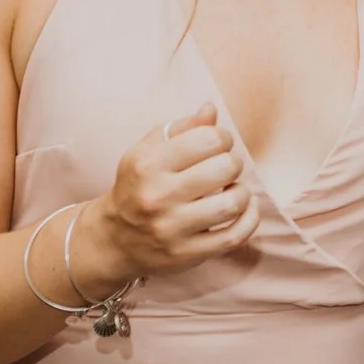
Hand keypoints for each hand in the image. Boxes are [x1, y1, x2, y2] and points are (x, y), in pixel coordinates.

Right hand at [80, 103, 258, 286]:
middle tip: (225, 167)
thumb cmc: (138, 185)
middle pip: (226, 168)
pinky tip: (244, 209)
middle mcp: (157, 196)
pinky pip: (235, 236)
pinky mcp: (186, 254)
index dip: (223, 138)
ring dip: (242, 192)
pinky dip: (250, 219)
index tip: (217, 146)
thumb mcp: (149, 151)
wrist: (113, 239)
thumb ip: (182, 128)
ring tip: (231, 189)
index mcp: (147, 164)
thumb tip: (210, 109)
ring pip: (233, 203)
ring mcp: (171, 229)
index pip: (209, 138)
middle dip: (233, 163)